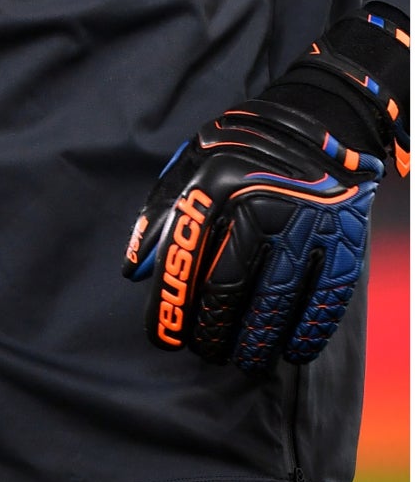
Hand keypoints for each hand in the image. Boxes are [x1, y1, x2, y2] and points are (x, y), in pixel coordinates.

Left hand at [124, 9, 405, 370]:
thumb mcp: (192, 162)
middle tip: (204, 350)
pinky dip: (309, 330)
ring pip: (278, 299)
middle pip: (231, 284)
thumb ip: (162, 213)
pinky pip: (327, 297)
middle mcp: (263, 203)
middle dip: (213, 328)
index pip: (186, 255)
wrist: (322, 123)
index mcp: (218, 181)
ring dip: (257, 339)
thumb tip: (135, 271)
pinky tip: (292, 351)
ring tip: (239, 358)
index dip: (172, 302)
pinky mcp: (346, 239)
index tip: (163, 337)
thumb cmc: (243, 148)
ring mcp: (309, 223)